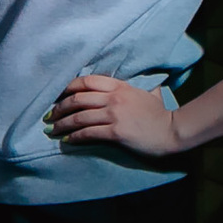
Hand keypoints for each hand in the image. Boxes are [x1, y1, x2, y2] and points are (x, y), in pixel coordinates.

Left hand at [45, 74, 181, 155]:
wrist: (174, 131)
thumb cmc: (159, 113)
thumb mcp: (143, 92)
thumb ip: (126, 89)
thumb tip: (112, 88)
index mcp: (119, 86)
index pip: (85, 81)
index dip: (67, 88)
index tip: (56, 96)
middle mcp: (114, 98)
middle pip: (77, 99)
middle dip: (59, 108)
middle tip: (49, 115)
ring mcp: (115, 115)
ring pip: (79, 117)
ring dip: (62, 124)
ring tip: (52, 129)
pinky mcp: (116, 132)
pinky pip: (89, 133)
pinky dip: (75, 137)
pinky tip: (67, 140)